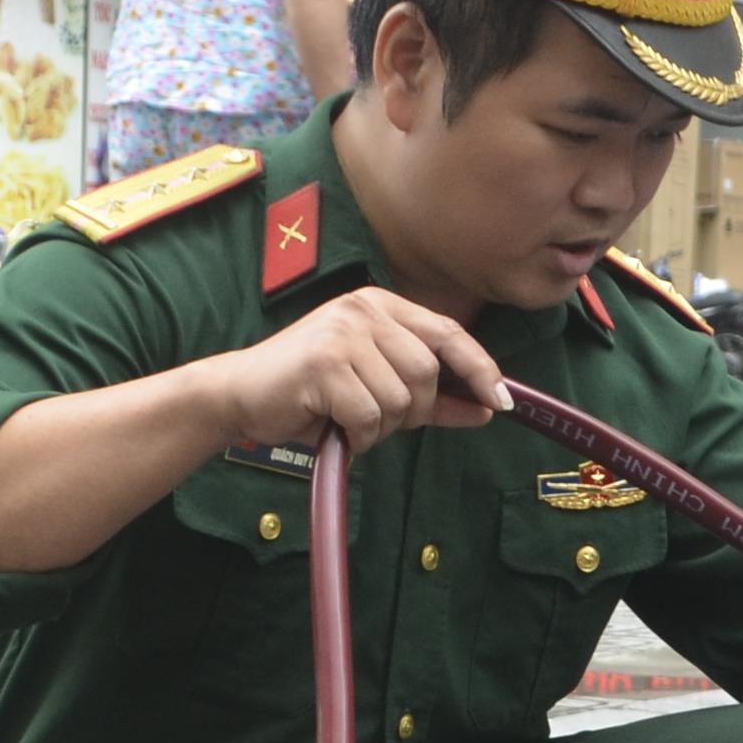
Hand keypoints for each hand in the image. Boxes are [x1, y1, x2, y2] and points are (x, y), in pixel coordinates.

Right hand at [210, 292, 505, 454]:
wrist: (241, 395)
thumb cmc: (312, 393)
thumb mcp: (378, 390)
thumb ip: (432, 398)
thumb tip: (486, 408)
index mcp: (382, 306)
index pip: (449, 335)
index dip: (481, 369)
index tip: (501, 402)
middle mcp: (365, 310)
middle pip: (427, 374)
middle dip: (412, 412)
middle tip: (376, 420)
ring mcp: (343, 333)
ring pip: (401, 399)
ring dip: (379, 427)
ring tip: (347, 419)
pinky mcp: (323, 362)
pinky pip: (369, 416)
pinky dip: (357, 435)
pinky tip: (334, 426)